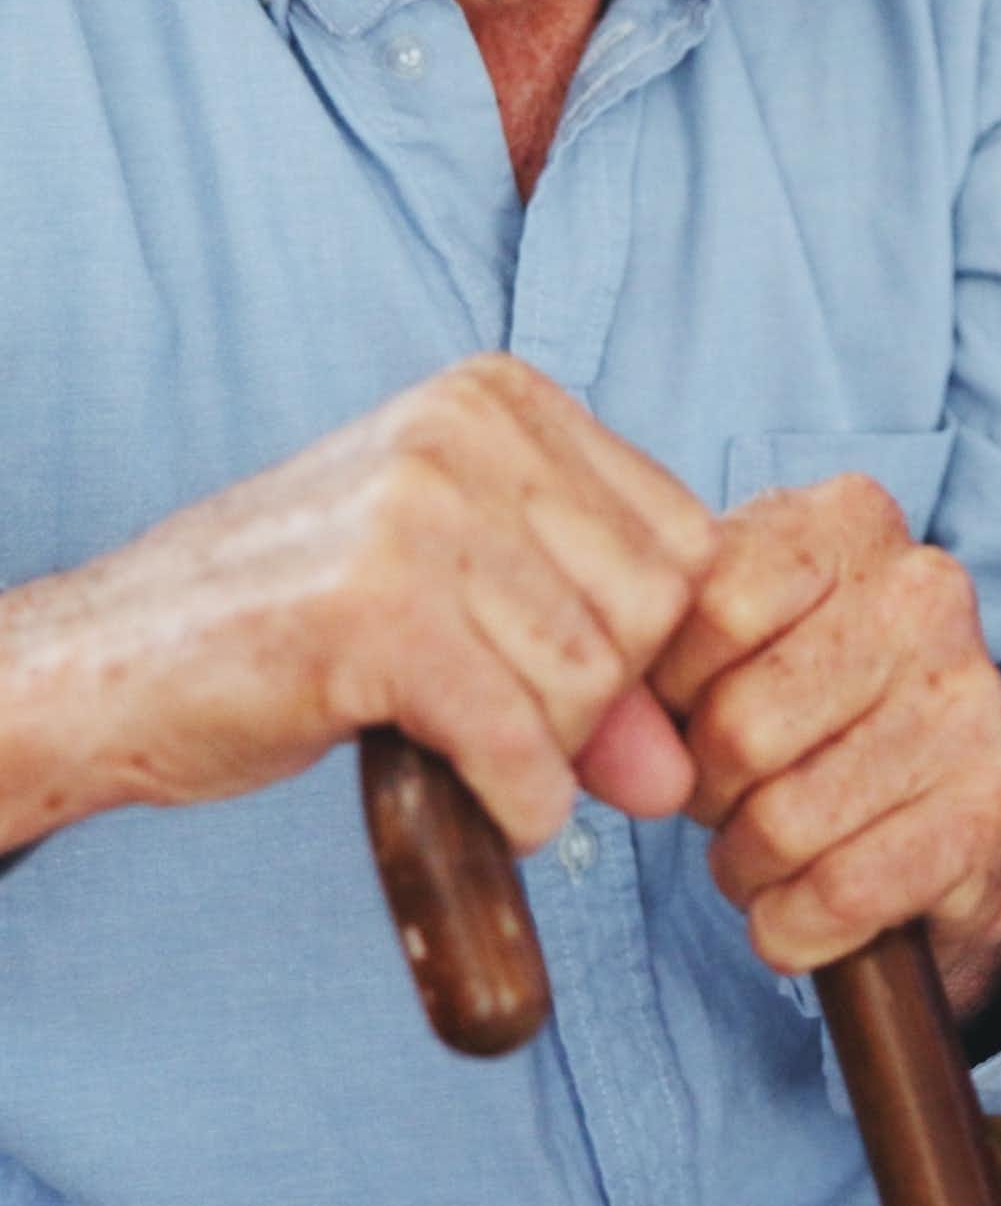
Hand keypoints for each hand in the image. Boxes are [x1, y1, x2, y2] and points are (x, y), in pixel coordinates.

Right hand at [0, 354, 715, 853]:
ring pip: (590, 678)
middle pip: (651, 607)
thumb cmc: (301, 624)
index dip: (652, 637)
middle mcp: (467, 430)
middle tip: (516, 727)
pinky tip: (489, 809)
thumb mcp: (469, 608)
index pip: (685, 535)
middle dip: (603, 701)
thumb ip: (596, 673)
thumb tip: (682, 776)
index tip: (577, 678)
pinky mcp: (372, 611)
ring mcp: (416, 511)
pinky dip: (521, 802)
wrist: (109, 659)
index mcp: (502, 396)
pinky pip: (517, 741)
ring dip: (551, 757)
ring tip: (477, 755)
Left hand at [651, 477, 1000, 1014]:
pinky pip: (842, 892)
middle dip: (706, 789)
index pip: (711, 608)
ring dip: (745, 865)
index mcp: (847, 519)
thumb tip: (596, 722)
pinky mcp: (992, 801)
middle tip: (726, 791)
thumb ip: (651, 647)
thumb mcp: (717, 638)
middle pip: (742, 726)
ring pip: (785, 822)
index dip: (668, 689)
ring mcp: (970, 694)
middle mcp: (925, 589)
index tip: (680, 711)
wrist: (930, 792)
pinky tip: (802, 902)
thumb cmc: (791, 697)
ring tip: (765, 843)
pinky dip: (793, 925)